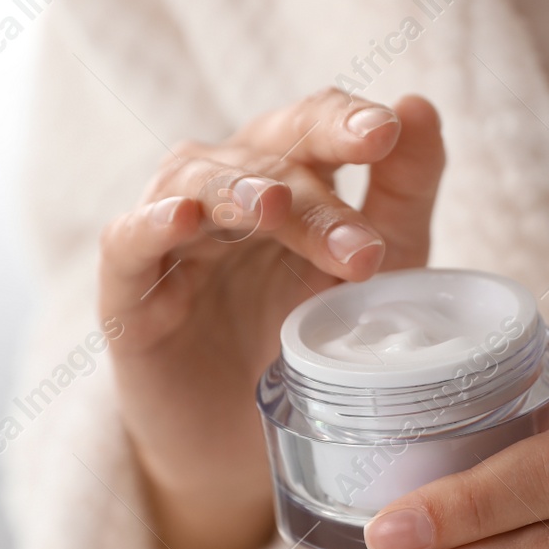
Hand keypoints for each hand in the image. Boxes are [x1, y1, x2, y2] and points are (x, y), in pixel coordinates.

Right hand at [98, 89, 444, 548]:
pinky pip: (130, 242)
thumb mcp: (380, 266)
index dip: (344, 122)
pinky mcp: (130, 291)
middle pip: (265, 161)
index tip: (384, 133)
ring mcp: (175, 236)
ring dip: (237, 192)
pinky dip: (153, 223)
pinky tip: (183, 218)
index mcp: (289, 174)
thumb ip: (404, 190)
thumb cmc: (314, 339)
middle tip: (362, 249)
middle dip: (315, 200)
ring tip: (271, 207)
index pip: (311, 124)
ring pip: (199, 185)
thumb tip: (418, 106)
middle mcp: (227, 189)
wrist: (249, 443)